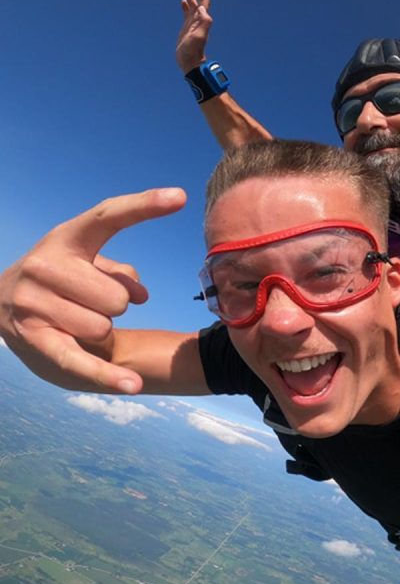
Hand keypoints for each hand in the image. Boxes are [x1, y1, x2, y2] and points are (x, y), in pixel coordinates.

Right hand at [0, 188, 186, 393]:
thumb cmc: (60, 279)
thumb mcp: (86, 264)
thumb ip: (119, 272)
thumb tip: (139, 295)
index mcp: (65, 239)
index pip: (109, 216)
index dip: (145, 206)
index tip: (179, 197)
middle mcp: (45, 266)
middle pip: (119, 298)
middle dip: (115, 306)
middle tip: (90, 302)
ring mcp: (35, 304)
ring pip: (105, 327)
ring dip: (100, 330)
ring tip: (74, 319)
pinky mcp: (35, 340)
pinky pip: (81, 361)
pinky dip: (108, 376)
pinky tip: (133, 386)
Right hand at [176, 0, 212, 72]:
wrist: (190, 63)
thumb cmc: (193, 52)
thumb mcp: (199, 37)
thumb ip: (204, 23)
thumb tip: (202, 9)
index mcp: (202, 20)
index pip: (204, 1)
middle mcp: (198, 20)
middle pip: (199, 1)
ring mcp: (192, 24)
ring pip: (192, 6)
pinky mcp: (187, 29)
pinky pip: (187, 14)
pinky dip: (186, 6)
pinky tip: (183, 2)